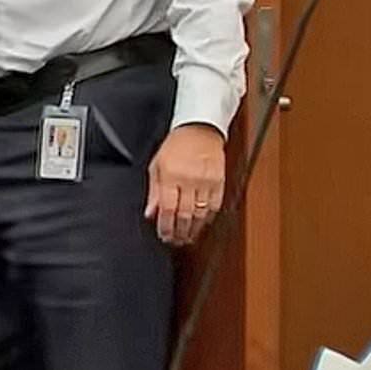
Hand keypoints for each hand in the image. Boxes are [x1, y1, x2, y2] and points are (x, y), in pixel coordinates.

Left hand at [144, 124, 225, 245]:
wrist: (200, 129)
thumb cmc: (176, 145)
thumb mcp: (156, 165)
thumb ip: (154, 191)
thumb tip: (150, 213)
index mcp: (171, 175)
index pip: (168, 209)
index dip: (166, 227)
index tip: (164, 236)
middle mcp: (189, 180)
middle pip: (185, 215)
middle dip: (180, 232)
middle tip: (175, 241)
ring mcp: (207, 182)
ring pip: (201, 214)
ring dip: (194, 229)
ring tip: (188, 237)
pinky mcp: (220, 182)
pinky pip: (215, 206)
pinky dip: (209, 218)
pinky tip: (203, 224)